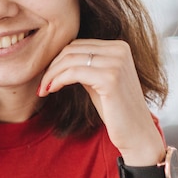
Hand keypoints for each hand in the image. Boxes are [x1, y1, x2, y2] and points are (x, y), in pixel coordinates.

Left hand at [38, 38, 163, 167]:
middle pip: (71, 50)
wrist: (135, 132)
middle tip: (42, 85)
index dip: (57, 60)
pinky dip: (57, 80)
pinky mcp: (110, 78)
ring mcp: (116, 62)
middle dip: (51, 67)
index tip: (47, 77)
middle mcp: (119, 50)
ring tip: (43, 90)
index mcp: (118, 47)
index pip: (77, 45)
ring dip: (51, 75)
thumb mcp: (98, 82)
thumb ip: (85, 68)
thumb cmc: (115, 111)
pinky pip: (73, 73)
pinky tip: (51, 90)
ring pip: (69, 60)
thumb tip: (60, 60)